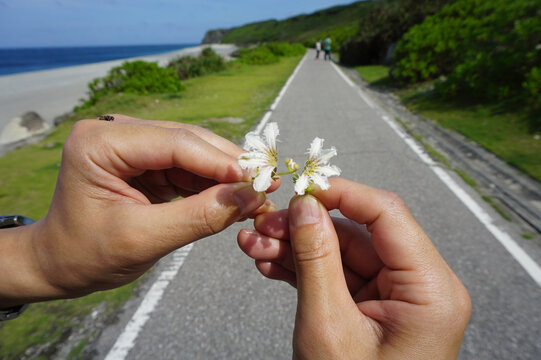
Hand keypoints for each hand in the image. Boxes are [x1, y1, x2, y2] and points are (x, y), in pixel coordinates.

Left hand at [0, 115, 274, 305]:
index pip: (175, 144)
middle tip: (270, 184)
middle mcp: (117, 132)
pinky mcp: (146, 160)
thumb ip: (197, 217)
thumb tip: (249, 196)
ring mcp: (132, 144)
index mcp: (101, 143)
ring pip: (195, 152)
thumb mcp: (142, 240)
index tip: (261, 181)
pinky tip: (235, 197)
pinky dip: (213, 183)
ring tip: (258, 194)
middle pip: (189, 141)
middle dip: (230, 165)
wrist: (60, 263)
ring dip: (226, 174)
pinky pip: (188, 167)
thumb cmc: (87, 254)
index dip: (222, 161)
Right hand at [238, 178, 470, 358]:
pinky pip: (338, 275)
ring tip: (256, 246)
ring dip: (297, 247)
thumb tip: (306, 207)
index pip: (387, 214)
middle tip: (264, 224)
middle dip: (305, 227)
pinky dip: (305, 269)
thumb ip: (317, 259)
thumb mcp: (328, 325)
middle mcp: (420, 286)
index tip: (302, 187)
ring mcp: (396, 297)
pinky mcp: (374, 306)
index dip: (341, 193)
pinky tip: (272, 263)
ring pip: (341, 253)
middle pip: (358, 233)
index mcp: (430, 289)